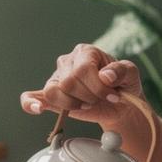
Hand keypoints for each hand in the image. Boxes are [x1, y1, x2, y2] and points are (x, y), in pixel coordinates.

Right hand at [20, 44, 145, 132]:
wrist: (119, 103)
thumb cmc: (123, 84)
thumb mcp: (131, 74)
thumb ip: (121, 71)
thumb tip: (106, 76)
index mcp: (86, 52)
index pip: (83, 69)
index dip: (98, 86)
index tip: (113, 95)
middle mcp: (68, 62)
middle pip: (68, 82)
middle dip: (88, 96)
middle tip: (100, 100)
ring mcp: (57, 78)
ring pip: (53, 91)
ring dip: (72, 103)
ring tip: (86, 104)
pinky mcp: (51, 96)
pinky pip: (31, 97)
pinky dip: (31, 103)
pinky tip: (38, 108)